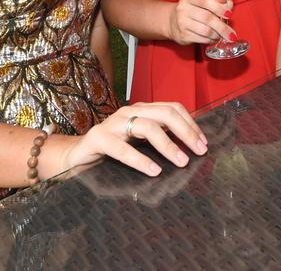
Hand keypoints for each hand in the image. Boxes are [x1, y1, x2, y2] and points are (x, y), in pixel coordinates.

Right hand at [80, 104, 234, 204]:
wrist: (76, 155)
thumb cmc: (112, 149)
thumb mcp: (139, 142)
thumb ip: (158, 140)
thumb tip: (190, 150)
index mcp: (142, 110)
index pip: (173, 108)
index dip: (191, 124)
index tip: (204, 143)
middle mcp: (130, 112)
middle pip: (165, 114)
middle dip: (186, 132)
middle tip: (199, 151)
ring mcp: (113, 123)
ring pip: (147, 126)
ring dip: (168, 145)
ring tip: (181, 161)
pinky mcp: (98, 138)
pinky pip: (122, 148)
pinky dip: (140, 159)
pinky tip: (154, 171)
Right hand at [166, 0, 233, 45]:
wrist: (171, 21)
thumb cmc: (191, 9)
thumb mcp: (201, 2)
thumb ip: (216, 2)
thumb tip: (230, 4)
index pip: (206, 1)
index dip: (219, 8)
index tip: (229, 14)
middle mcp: (183, 8)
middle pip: (207, 18)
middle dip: (222, 27)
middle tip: (232, 34)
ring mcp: (182, 23)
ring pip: (205, 31)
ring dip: (217, 35)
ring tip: (223, 36)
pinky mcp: (183, 35)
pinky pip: (201, 39)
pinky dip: (211, 40)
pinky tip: (214, 38)